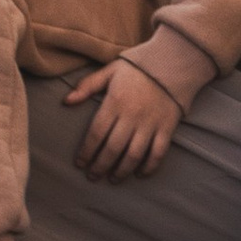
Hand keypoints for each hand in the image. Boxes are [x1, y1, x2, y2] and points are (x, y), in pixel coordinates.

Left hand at [66, 55, 185, 179]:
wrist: (174, 61)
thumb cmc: (138, 66)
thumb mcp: (110, 70)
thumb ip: (87, 86)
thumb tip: (66, 101)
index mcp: (115, 102)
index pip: (96, 134)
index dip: (86, 152)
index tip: (80, 163)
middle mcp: (132, 116)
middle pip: (112, 149)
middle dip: (100, 166)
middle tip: (93, 177)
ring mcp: (151, 124)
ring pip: (133, 155)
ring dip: (121, 171)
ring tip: (113, 179)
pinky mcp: (167, 127)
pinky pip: (158, 153)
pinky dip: (149, 167)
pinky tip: (140, 174)